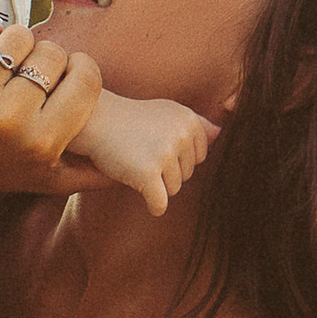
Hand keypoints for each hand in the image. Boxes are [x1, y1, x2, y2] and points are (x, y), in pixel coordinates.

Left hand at [0, 13, 104, 200]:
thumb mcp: (47, 180)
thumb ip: (93, 171)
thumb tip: (142, 165)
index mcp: (42, 141)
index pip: (86, 78)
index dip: (81, 68)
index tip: (66, 72)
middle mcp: (8, 119)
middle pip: (52, 54)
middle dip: (46, 58)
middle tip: (31, 70)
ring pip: (17, 36)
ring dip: (16, 42)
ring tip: (7, 58)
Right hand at [82, 92, 220, 216]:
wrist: (94, 121)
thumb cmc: (132, 119)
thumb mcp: (167, 112)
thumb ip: (196, 123)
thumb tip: (222, 135)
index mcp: (190, 121)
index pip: (199, 157)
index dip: (177, 157)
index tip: (155, 146)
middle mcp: (181, 136)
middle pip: (186, 175)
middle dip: (165, 172)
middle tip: (141, 154)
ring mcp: (164, 155)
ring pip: (174, 190)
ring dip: (155, 185)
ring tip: (135, 165)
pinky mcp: (147, 174)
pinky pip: (160, 204)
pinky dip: (153, 205)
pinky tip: (142, 194)